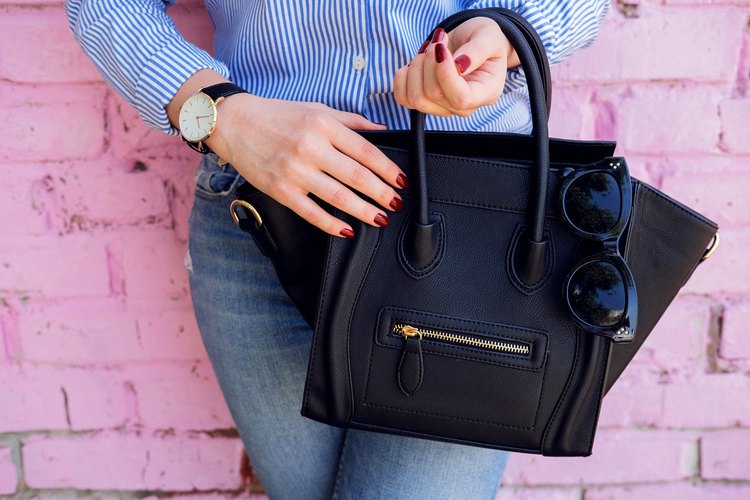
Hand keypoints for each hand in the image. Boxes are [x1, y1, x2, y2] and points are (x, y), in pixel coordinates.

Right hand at [204, 94, 407, 237]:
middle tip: (396, 203)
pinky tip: (347, 229)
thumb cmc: (277, 116)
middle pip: (356, 176)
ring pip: (338, 197)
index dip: (387, 169)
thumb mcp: (317, 109)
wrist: (234, 123)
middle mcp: (310, 147)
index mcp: (323, 125)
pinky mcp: (281, 190)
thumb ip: (351, 121)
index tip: (401, 181)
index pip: (365, 151)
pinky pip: (312, 213)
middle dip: (381, 193)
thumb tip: (381, 130)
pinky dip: (332, 224)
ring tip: (380, 219)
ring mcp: (295, 171)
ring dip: (364, 211)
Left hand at [393, 17, 518, 117]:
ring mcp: (443, 108)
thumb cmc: (484, 39)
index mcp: (486, 93)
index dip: (445, 74)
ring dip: (416, 67)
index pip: (460, 98)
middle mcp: (464, 107)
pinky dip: (403, 76)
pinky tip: (417, 61)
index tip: (442, 49)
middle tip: (438, 41)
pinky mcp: (424, 103)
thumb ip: (478, 50)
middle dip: (429, 61)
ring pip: (416, 98)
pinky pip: (403, 98)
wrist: (471, 42)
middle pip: (434, 95)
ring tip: (429, 49)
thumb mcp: (489, 36)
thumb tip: (459, 66)